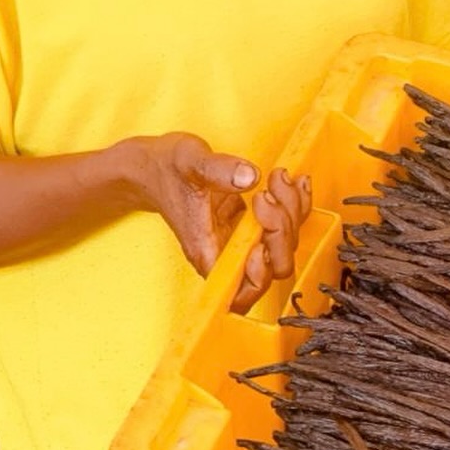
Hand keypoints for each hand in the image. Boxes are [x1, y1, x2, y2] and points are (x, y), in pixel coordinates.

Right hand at [126, 135, 310, 313]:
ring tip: (279, 178)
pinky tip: (293, 182)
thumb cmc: (165, 169)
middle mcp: (226, 250)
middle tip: (270, 194)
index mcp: (206, 249)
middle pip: (273, 267)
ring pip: (284, 245)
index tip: (258, 238)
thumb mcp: (189, 161)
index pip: (240, 288)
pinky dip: (296, 205)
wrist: (154, 165)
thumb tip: (249, 177)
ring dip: (292, 212)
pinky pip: (284, 224)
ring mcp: (241, 238)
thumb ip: (218, 169)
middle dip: (282, 232)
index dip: (259, 273)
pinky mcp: (250, 223)